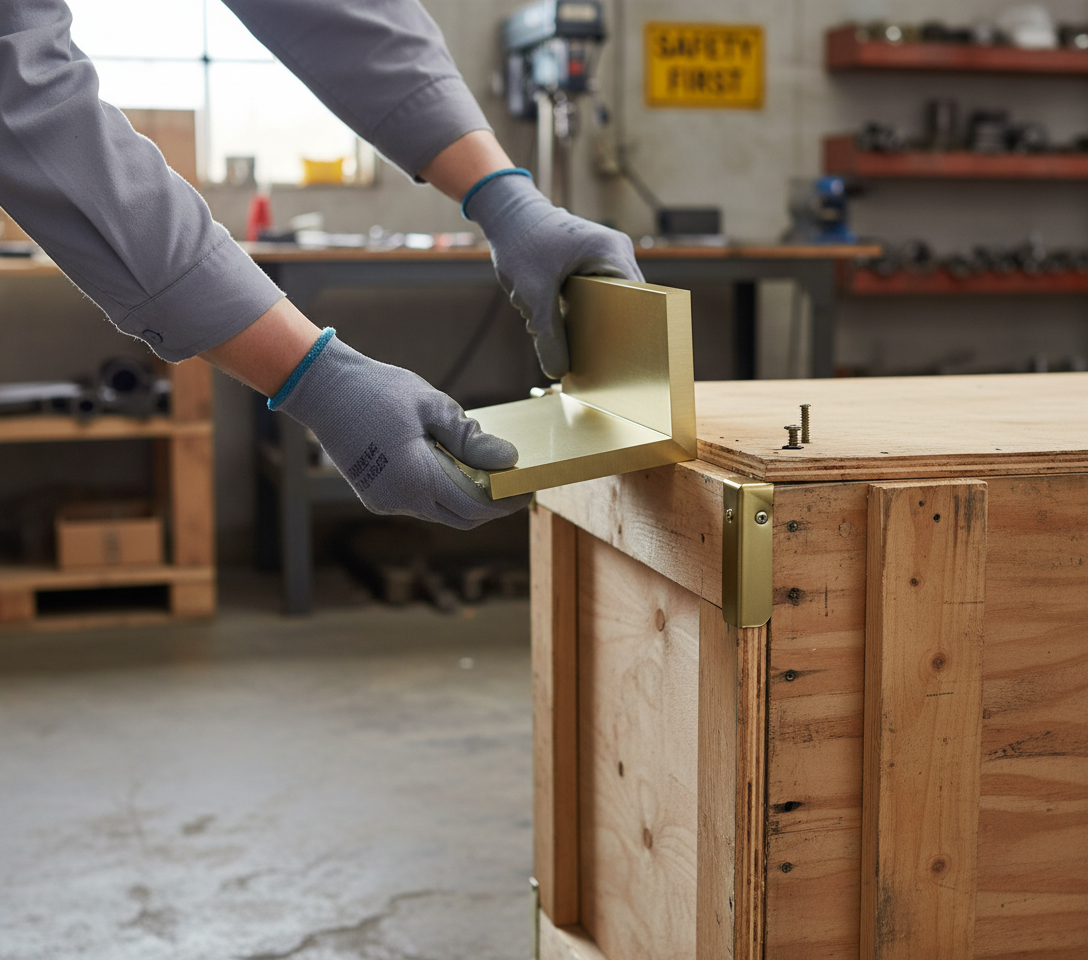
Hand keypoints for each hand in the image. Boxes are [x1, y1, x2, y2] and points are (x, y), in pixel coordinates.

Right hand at [272, 331, 531, 528]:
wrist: (323, 390)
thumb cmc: (378, 390)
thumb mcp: (431, 405)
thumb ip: (469, 437)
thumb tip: (507, 459)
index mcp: (415, 478)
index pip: (475, 506)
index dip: (506, 502)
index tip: (528, 490)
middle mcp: (399, 499)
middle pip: (460, 517)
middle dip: (490, 506)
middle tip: (513, 485)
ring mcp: (384, 502)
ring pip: (439, 511)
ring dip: (464, 498)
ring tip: (486, 472)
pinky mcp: (375, 496)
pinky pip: (418, 503)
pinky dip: (440, 491)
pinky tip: (452, 467)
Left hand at [465, 172, 643, 378]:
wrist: (507, 215)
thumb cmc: (521, 244)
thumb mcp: (531, 295)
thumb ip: (546, 334)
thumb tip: (558, 370)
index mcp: (612, 253)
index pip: (637, 301)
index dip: (630, 330)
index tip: (621, 357)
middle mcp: (618, 251)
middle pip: (628, 302)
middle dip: (612, 329)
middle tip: (603, 361)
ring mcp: (609, 254)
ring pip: (614, 299)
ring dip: (599, 320)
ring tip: (591, 349)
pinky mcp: (595, 260)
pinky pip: (602, 292)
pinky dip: (590, 310)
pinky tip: (577, 330)